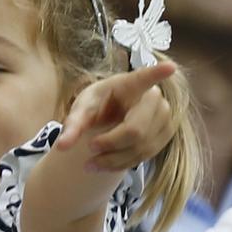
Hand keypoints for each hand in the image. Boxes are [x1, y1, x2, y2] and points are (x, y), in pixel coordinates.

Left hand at [56, 61, 176, 171]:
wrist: (111, 115)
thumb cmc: (97, 105)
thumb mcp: (81, 110)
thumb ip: (72, 125)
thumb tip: (62, 146)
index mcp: (130, 83)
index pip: (143, 78)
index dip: (156, 73)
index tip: (169, 67)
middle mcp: (153, 97)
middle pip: (136, 130)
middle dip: (110, 144)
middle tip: (89, 147)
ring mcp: (164, 116)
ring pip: (142, 146)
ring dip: (113, 159)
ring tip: (90, 164)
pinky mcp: (166, 133)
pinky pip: (146, 155)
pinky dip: (123, 163)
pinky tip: (105, 164)